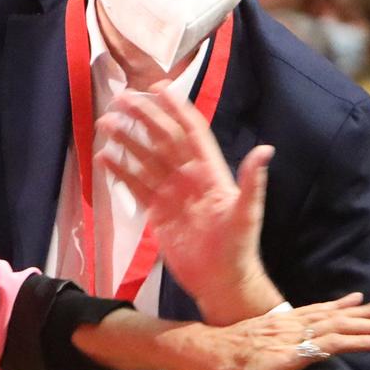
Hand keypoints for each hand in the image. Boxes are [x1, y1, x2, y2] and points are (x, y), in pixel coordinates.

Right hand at [98, 85, 275, 323]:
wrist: (220, 282)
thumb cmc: (237, 248)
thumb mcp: (246, 215)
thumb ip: (252, 182)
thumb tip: (265, 149)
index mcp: (210, 172)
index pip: (191, 132)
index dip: (176, 109)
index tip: (159, 87)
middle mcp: (189, 177)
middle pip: (162, 140)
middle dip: (143, 118)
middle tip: (120, 99)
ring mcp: (172, 194)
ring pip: (146, 160)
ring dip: (127, 141)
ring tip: (105, 124)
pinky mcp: (158, 213)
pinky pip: (137, 187)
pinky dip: (121, 172)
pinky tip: (104, 158)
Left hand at [152, 294, 369, 369]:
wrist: (202, 349)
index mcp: (285, 355)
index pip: (328, 344)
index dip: (356, 341)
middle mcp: (289, 334)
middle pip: (335, 325)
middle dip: (368, 324)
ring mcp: (286, 323)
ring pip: (328, 313)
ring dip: (359, 310)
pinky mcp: (281, 318)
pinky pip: (314, 307)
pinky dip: (337, 303)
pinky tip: (355, 298)